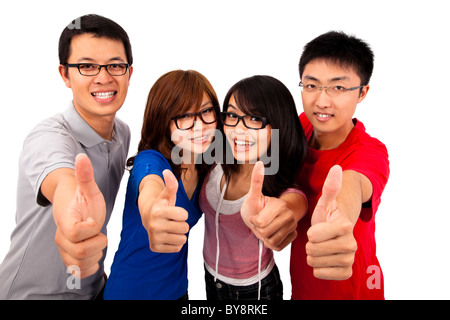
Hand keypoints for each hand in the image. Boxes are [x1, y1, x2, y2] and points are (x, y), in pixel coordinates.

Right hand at [54, 153, 106, 278]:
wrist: (76, 211)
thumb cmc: (84, 200)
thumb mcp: (89, 188)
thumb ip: (85, 175)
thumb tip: (81, 156)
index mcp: (65, 221)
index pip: (77, 233)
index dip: (91, 228)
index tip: (95, 221)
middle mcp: (61, 238)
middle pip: (80, 252)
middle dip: (97, 243)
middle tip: (100, 233)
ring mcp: (65, 251)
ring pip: (80, 265)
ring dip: (95, 255)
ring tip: (97, 242)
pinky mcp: (71, 261)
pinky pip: (80, 273)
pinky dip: (91, 267)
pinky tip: (95, 254)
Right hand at [141, 169, 188, 252]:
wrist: (147, 218)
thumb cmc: (162, 205)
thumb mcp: (167, 195)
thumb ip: (171, 184)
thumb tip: (167, 171)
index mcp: (158, 212)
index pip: (184, 215)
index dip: (182, 213)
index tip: (173, 211)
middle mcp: (154, 225)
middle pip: (185, 228)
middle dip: (181, 224)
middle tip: (172, 221)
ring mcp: (154, 238)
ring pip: (182, 240)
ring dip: (179, 234)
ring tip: (170, 228)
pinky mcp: (155, 247)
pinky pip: (177, 248)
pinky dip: (175, 243)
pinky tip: (167, 236)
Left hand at [241, 161, 297, 250]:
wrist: (262, 217)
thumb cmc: (254, 206)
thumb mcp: (252, 195)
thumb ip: (256, 180)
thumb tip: (259, 163)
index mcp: (280, 205)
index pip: (260, 223)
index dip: (253, 221)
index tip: (255, 215)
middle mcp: (289, 215)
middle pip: (265, 233)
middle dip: (258, 229)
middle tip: (259, 222)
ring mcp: (292, 227)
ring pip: (271, 241)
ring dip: (264, 237)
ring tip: (264, 228)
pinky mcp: (292, 237)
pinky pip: (277, 246)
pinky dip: (270, 243)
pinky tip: (271, 234)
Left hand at [306, 165, 357, 279]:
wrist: (336, 235)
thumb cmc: (327, 217)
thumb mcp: (325, 203)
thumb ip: (330, 187)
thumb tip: (337, 168)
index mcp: (344, 226)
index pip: (312, 236)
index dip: (310, 232)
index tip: (319, 228)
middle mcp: (350, 244)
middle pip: (312, 250)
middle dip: (310, 244)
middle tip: (319, 239)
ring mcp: (350, 259)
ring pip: (314, 262)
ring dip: (313, 256)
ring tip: (321, 247)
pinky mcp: (346, 272)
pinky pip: (320, 274)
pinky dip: (318, 268)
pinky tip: (325, 259)